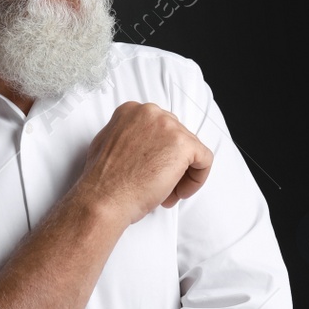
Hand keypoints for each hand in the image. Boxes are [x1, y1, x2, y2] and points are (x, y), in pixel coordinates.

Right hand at [72, 101, 213, 227]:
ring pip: (191, 150)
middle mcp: (151, 112)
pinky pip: (205, 160)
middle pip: (177, 137)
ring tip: (166, 193)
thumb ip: (127, 135)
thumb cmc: (104, 180)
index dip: (159, 152)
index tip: (153, 168)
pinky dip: (197, 178)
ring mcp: (169, 127)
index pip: (160, 128)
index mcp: (132, 110)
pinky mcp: (184, 145)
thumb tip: (141, 144)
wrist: (104, 197)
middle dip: (172, 163)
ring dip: (182, 174)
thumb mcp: (107, 143)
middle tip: (161, 184)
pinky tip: (180, 192)